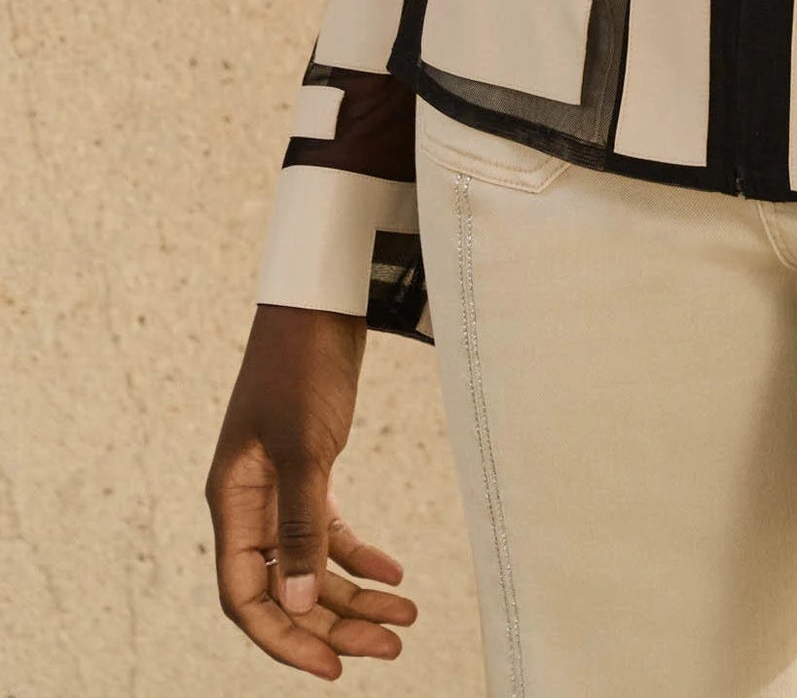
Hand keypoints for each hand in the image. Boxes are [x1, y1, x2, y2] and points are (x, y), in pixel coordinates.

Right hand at [206, 304, 417, 677]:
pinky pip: (328, 529)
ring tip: (405, 619)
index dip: (285, 639)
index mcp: (231, 501)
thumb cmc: (303, 363)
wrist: (321, 296)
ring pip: (311, 563)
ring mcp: (278, 486)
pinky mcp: (308, 466)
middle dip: (335, 624)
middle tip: (391, 648)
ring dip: (354, 595)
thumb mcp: (305, 447)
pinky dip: (359, 555)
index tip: (333, 669)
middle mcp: (248, 502)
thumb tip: (296, 606)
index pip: (246, 597)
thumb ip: (299, 526)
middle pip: (286, 588)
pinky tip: (393, 574)